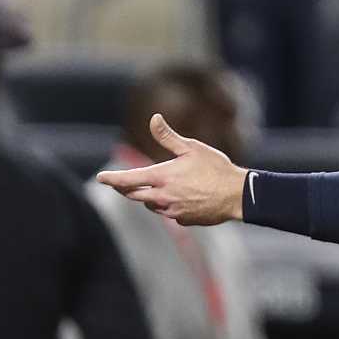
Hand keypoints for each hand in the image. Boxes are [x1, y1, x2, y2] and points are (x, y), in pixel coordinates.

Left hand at [94, 115, 248, 224]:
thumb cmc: (216, 168)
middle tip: (119, 184)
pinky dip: (167, 206)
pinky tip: (181, 198)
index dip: (112, 179)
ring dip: (148, 197)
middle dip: (125, 189)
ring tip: (157, 187)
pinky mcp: (182, 221)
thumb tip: (153, 118)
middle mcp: (162, 197)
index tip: (100, 178)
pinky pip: (168, 213)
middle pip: (134, 195)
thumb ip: (167, 136)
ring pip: (150, 205)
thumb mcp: (191, 148)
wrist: (238, 195)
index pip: (128, 180)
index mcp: (162, 177)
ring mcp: (172, 211)